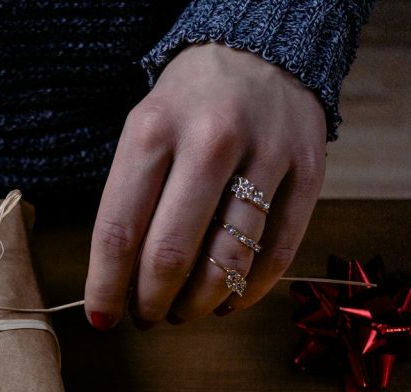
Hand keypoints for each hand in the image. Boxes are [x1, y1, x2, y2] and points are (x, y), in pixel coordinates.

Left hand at [84, 43, 326, 328]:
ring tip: (182, 311)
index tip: (101, 318)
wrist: (256, 53)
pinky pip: (277, 253)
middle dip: (152, 301)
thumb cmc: (185, 109)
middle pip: (172, 253)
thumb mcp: (141, 135)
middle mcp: (210, 141)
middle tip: (146, 317)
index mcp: (153, 132)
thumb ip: (129, 203)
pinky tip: (227, 301)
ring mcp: (266, 155)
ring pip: (229, 260)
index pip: (119, 229)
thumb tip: (118, 286)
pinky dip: (248, 291)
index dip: (106, 286)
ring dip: (199, 303)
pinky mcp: (308, 171)